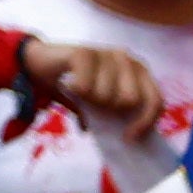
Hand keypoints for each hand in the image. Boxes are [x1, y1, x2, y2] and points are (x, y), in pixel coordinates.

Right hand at [18, 40, 167, 134]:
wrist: (37, 64)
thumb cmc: (76, 85)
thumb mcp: (101, 104)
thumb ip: (117, 116)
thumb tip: (125, 140)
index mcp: (138, 70)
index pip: (155, 100)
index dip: (145, 122)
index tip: (128, 136)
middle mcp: (126, 58)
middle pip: (130, 100)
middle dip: (110, 109)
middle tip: (96, 105)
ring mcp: (105, 52)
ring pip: (106, 96)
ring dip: (90, 101)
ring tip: (81, 93)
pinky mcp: (84, 52)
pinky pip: (85, 88)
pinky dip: (75, 92)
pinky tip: (69, 84)